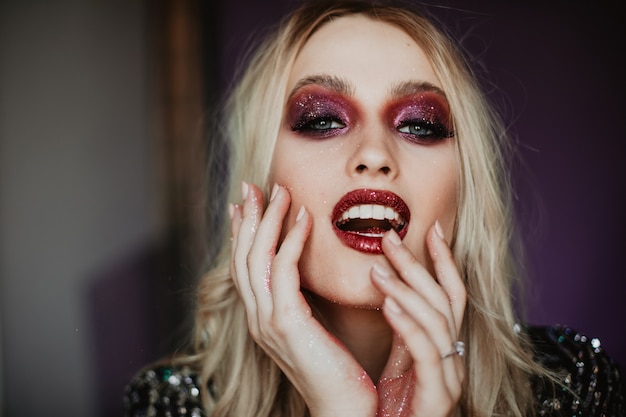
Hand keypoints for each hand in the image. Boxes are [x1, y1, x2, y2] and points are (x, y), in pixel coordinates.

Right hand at [230, 182, 376, 416]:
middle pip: (242, 257)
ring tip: (279, 191)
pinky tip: (303, 218)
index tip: (248, 204)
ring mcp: (266, 321)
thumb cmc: (338, 370)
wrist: (344, 409)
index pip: (245, 267)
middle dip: (247, 218)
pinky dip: (290, 240)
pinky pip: (283, 270)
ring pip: (256, 258)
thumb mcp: (315, 329)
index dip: (243, 233)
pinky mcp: (285, 323)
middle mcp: (257, 318)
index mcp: (263, 319)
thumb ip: (304, 301)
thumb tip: (305, 273)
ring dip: (267, 220)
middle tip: (252, 186)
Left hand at [371, 224, 465, 416]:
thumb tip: (387, 287)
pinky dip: (408, 325)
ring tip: (377, 269)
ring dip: (408, 290)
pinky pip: (426, 353)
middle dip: (418, 265)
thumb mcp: (399, 360)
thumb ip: (402, 328)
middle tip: (389, 236)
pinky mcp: (437, 397)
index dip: (443, 261)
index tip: (431, 228)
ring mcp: (448, 379)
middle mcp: (452, 360)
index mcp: (443, 348)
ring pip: (438, 322)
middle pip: (444, 301)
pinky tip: (387, 305)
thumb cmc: (388, 406)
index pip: (450, 295)